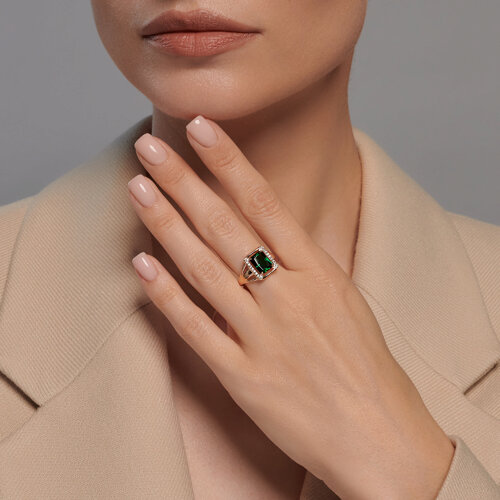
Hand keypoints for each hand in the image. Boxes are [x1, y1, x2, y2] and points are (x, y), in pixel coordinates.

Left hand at [127, 115, 454, 499]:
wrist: (379, 434)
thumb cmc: (366, 365)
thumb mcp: (344, 300)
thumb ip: (304, 266)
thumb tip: (266, 234)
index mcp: (319, 273)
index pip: (265, 202)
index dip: (229, 161)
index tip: (200, 127)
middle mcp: (288, 296)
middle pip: (225, 226)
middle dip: (184, 181)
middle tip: (150, 148)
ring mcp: (263, 336)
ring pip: (202, 269)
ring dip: (166, 225)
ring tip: (137, 190)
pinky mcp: (243, 376)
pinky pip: (195, 328)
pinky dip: (165, 295)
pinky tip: (142, 263)